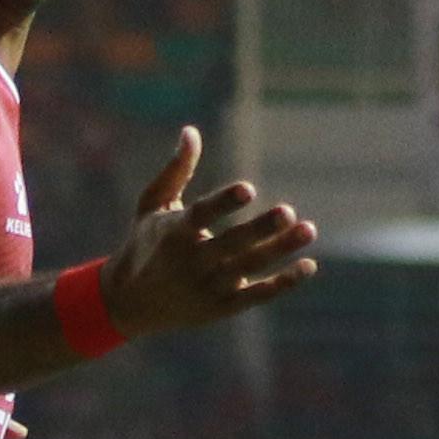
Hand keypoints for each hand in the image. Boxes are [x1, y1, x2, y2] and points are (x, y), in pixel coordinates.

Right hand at [102, 126, 318, 337]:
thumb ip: (175, 171)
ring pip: (249, 267)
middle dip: (260, 229)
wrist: (130, 303)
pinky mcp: (221, 307)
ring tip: (308, 229)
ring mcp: (207, 287)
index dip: (224, 203)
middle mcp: (191, 262)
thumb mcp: (152, 206)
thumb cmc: (145, 243)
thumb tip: (191, 131)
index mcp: (173, 233)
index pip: (201, 216)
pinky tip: (308, 265)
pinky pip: (256, 295)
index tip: (248, 189)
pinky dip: (283, 283)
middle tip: (288, 211)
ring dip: (280, 250)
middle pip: (231, 244)